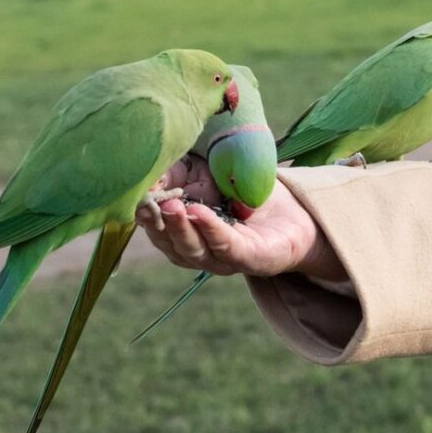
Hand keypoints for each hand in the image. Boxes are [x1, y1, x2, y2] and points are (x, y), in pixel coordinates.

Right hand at [137, 156, 346, 280]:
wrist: (297, 209)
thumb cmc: (244, 192)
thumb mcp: (204, 174)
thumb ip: (175, 173)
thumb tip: (146, 174)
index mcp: (184, 233)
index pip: (158, 229)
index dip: (145, 215)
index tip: (134, 198)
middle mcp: (199, 251)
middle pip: (171, 243)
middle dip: (158, 224)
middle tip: (149, 204)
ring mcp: (224, 259)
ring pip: (194, 250)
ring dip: (181, 228)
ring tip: (173, 206)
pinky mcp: (251, 259)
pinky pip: (226, 247)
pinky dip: (211, 230)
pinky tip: (200, 212)